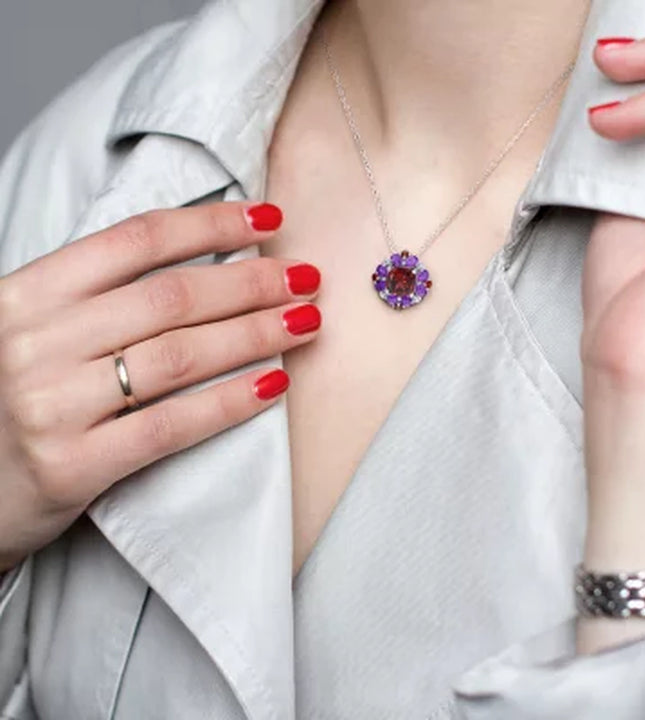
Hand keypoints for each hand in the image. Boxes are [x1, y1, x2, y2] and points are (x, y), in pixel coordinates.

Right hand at [0, 201, 321, 570]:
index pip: (136, 240)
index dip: (210, 225)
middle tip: (304, 277)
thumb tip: (201, 261)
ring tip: (305, 321)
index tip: (267, 220)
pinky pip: (169, 425)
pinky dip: (229, 402)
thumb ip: (97, 298)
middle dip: (250, 282)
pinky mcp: (71, 465)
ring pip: (179, 355)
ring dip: (255, 334)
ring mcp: (51, 405)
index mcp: (26, 294)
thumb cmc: (9, 399)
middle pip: (170, 297)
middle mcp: (36, 341)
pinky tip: (274, 385)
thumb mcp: (34, 329)